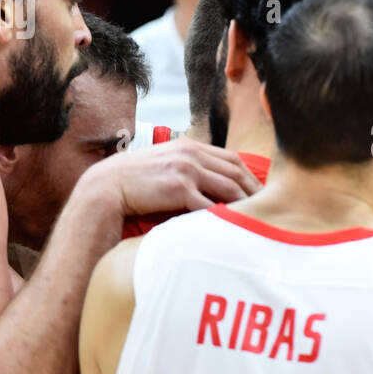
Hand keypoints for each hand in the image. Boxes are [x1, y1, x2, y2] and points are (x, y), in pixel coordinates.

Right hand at [82, 139, 262, 216]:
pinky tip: (233, 227)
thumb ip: (186, 167)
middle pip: (236, 171)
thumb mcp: (163, 164)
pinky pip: (209, 205)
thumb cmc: (134, 181)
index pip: (231, 159)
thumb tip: (209, 183)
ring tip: (257, 219)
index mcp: (189, 146)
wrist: (104, 188)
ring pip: (229, 187)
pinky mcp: (178, 189)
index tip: (260, 192)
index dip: (249, 176)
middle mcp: (190, 154)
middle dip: (254, 190)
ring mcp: (185, 170)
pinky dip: (223, 215)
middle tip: (268, 207)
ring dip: (245, 204)